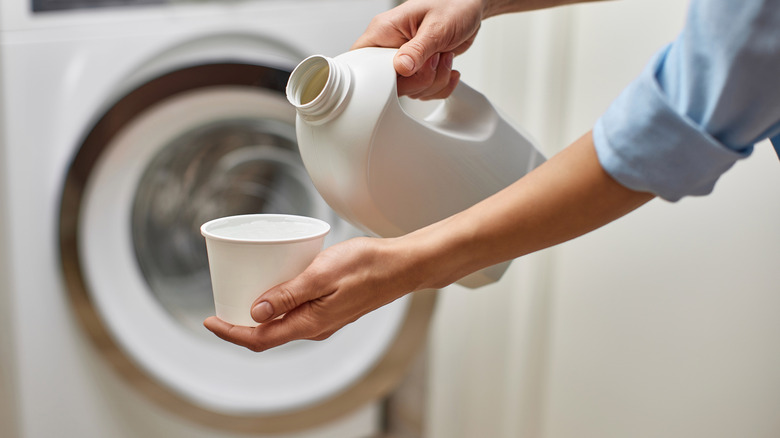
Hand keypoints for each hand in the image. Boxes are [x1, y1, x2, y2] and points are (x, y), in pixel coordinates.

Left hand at [203, 236, 427, 351]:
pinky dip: (277, 305)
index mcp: (310, 323)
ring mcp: (324, 320)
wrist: (402, 266)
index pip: (260, 338)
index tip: (209, 320)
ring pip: (281, 324)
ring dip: (257, 315)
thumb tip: (255, 313)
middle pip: (267, 335)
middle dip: (239, 325)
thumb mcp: (322, 274)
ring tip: (240, 293)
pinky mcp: (330, 309)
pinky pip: (295, 314)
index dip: (230, 332)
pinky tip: (275, 285)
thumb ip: (289, 294)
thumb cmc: (368, 266)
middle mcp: (315, 327)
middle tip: (219, 304)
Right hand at [351, 0, 484, 98]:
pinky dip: (440, 86)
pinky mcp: (417, 70)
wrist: (469, 7)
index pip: (363, 61)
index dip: (381, 77)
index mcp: (384, 30)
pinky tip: (448, 68)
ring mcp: (404, 61)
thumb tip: (402, 67)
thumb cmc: (453, 5)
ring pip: (409, 91)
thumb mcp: (436, 26)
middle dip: (419, 80)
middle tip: (434, 60)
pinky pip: (422, 92)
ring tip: (444, 57)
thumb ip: (418, 49)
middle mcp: (390, 47)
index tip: (406, 73)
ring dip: (433, 82)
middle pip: (389, 85)